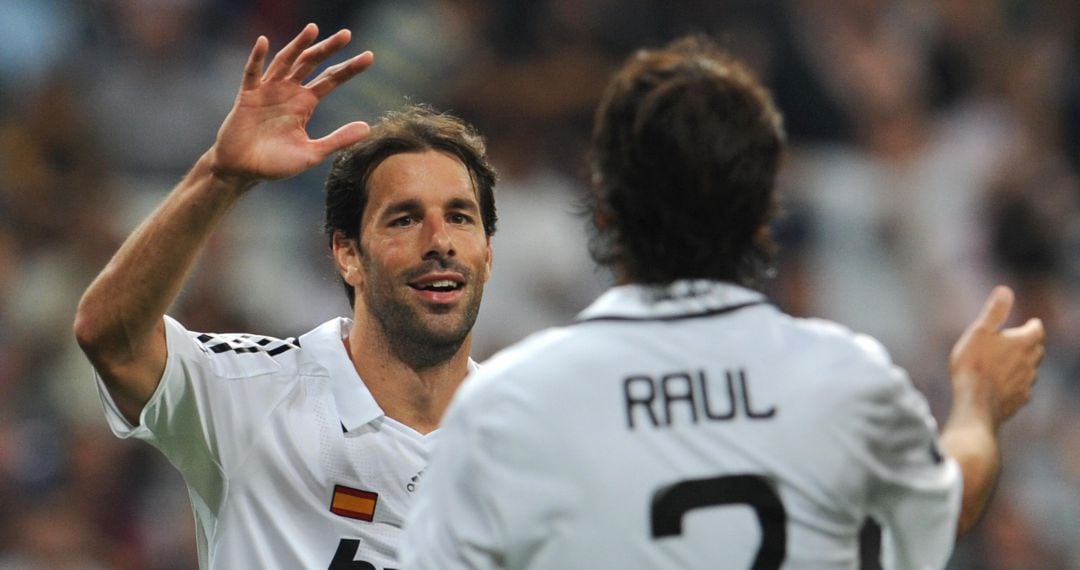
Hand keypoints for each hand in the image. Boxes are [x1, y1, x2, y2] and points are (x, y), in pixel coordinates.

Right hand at [209, 23, 373, 184]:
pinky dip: (257, 57)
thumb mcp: (312, 153)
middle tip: (347, 34)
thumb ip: (338, 140)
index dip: (349, 68)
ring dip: (298, 44)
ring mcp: (268, 91)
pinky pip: (252, 73)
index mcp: (305, 103)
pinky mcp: (247, 96)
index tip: (369, 57)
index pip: (331, 79)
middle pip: (311, 63)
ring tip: (313, 28)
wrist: (243, 171)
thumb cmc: (276, 163)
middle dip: (328, 49)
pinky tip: (263, 41)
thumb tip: (369, 128)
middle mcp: (289, 91)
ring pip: (285, 61)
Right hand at [949, 286, 1044, 427]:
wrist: (975, 405)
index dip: (1033, 325)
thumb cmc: (974, 365)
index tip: (1029, 323)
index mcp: (1023, 343)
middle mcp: (1030, 363)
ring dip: (1024, 364)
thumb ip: (994, 312)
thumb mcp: (979, 332)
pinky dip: (1017, 383)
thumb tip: (1005, 289)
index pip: (1037, 329)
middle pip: (1038, 349)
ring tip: (1008, 363)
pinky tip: (1004, 385)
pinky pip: (1023, 388)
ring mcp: (1026, 383)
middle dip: (1031, 344)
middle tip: (1020, 340)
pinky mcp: (1019, 400)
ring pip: (1031, 369)